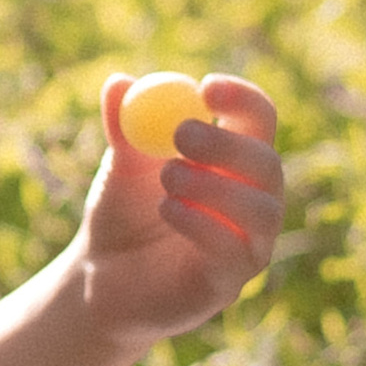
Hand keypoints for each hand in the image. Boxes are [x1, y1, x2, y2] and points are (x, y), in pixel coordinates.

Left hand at [77, 71, 283, 347]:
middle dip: (227, 145)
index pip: (259, 120)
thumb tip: (119, 82)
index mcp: (233, 160)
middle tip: (183, 133)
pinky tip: (169, 210)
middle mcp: (253, 200)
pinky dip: (202, 224)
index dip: (241, 100)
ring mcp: (248, 244)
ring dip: (213, 187)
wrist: (98, 279)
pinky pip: (235, 250)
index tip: (206, 88)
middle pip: (266, 163)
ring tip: (166, 179)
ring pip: (261, 209)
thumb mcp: (118, 167)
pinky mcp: (230, 282)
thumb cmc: (120, 215)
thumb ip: (123, 127)